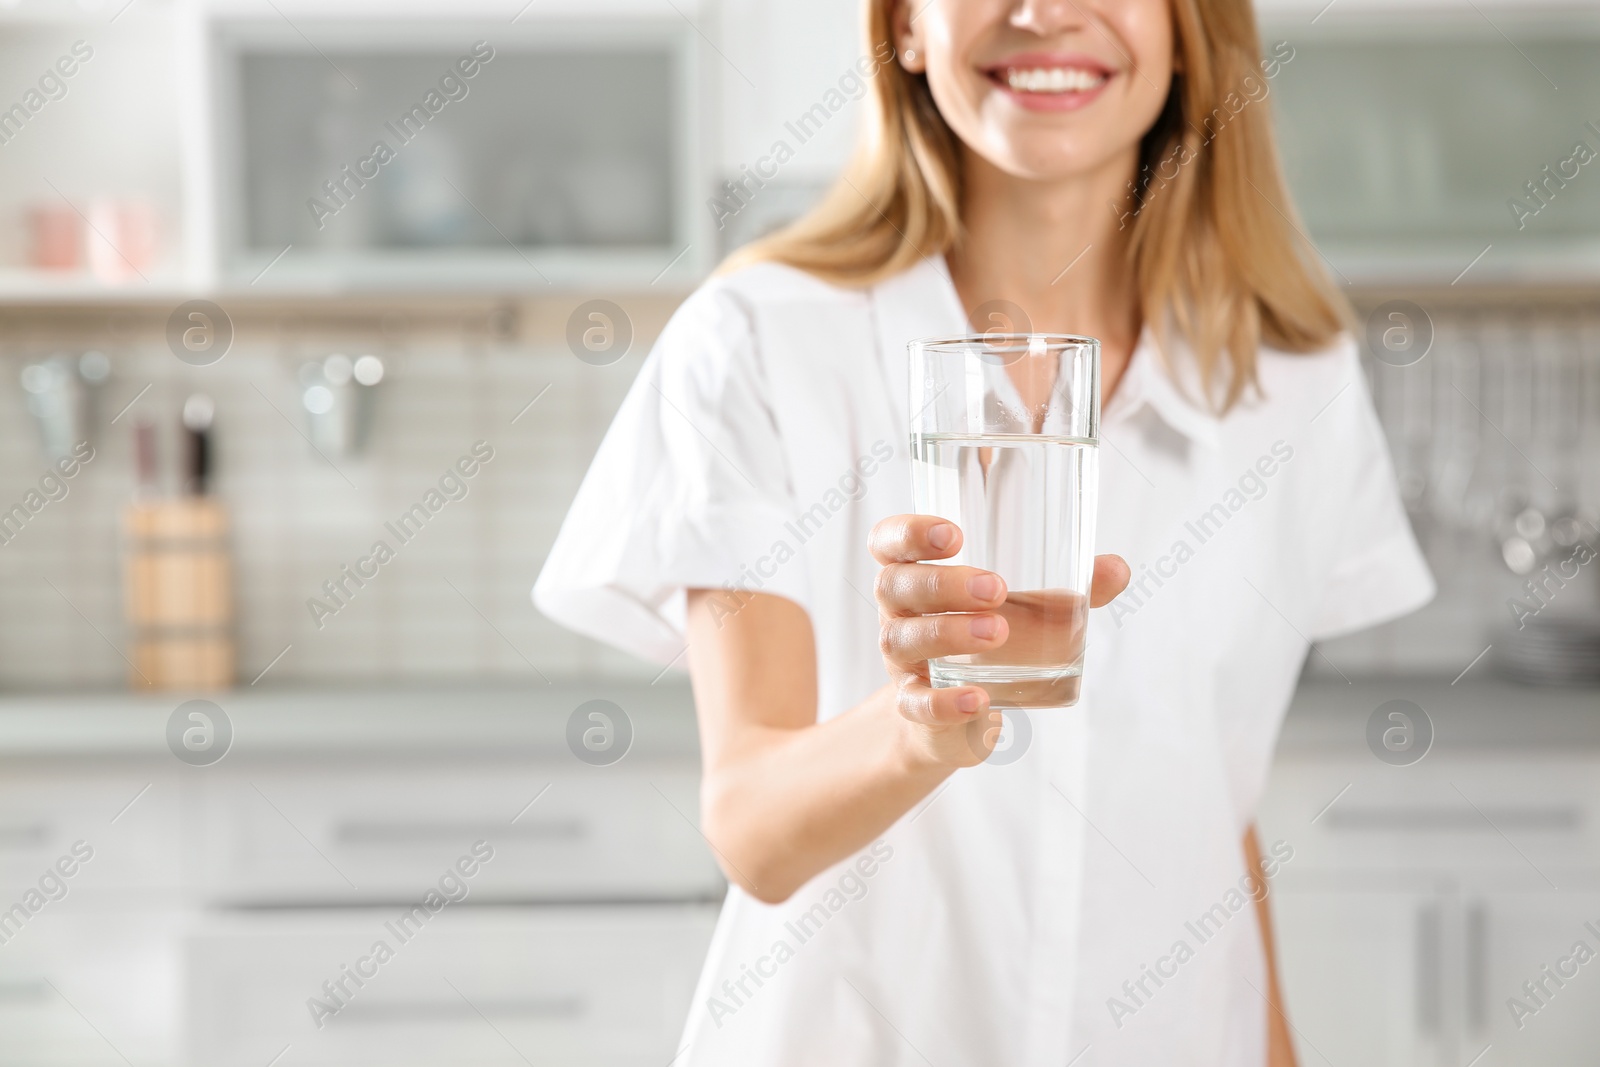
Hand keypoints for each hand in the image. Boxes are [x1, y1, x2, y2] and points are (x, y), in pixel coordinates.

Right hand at [869, 514, 1129, 767]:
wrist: (955, 717)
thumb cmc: (983, 640)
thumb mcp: (1019, 609)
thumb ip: (1064, 588)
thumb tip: (1117, 569)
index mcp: (917, 575)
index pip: (889, 542)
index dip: (909, 532)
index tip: (954, 534)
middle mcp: (900, 614)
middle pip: (895, 585)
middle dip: (944, 582)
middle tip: (997, 588)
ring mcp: (903, 663)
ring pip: (903, 640)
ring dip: (948, 633)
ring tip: (999, 632)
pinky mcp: (915, 708)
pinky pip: (916, 704)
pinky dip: (945, 702)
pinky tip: (979, 698)